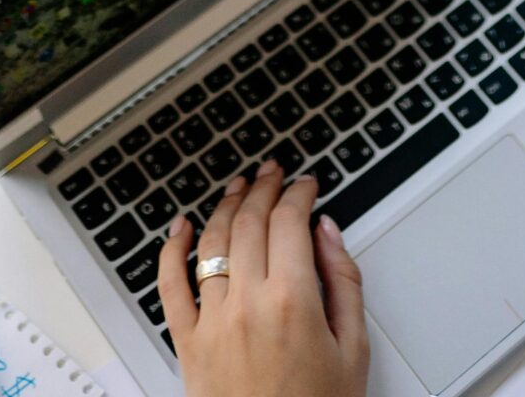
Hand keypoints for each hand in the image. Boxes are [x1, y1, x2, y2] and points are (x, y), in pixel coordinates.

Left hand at [161, 166, 367, 396]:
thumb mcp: (354, 351)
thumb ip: (345, 283)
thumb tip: (329, 233)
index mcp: (294, 302)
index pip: (290, 221)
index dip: (299, 193)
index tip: (306, 185)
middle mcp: (248, 304)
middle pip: (250, 221)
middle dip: (264, 188)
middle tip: (273, 172)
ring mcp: (213, 323)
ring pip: (212, 241)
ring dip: (226, 204)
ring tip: (238, 186)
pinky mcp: (187, 345)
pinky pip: (170, 286)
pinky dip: (172, 250)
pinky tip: (181, 227)